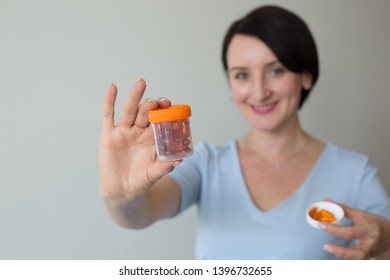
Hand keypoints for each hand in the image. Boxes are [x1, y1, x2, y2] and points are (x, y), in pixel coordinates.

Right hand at [99, 79, 176, 203]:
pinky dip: (110, 101)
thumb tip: (179, 160)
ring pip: (130, 110)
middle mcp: (139, 132)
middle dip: (151, 105)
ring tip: (141, 83)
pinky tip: (113, 87)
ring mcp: (124, 131)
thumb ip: (164, 167)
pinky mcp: (108, 135)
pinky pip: (108, 115)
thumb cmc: (140, 182)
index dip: (164, 111)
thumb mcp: (153, 174)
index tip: (169, 105)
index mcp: (152, 138)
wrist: (121, 191)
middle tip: (157, 100)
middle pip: (145, 112)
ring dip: (135, 96)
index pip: (159, 120)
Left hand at [320, 201, 389, 258]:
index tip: (320, 224)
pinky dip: (346, 259)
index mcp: (369, 228)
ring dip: (342, 255)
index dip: (334, 229)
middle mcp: (371, 241)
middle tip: (325, 245)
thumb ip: (343, 209)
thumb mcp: (361, 215)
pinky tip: (335, 253)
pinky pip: (357, 261)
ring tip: (327, 248)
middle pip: (356, 248)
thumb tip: (326, 200)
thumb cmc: (373, 224)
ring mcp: (370, 251)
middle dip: (339, 247)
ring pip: (359, 259)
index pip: (350, 230)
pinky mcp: (368, 258)